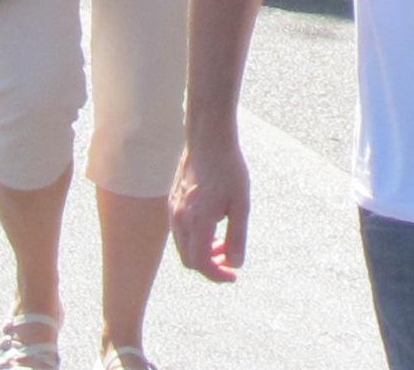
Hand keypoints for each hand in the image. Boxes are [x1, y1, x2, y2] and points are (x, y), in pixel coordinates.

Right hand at [171, 137, 254, 281]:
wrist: (209, 138)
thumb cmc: (229, 169)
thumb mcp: (241, 204)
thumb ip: (237, 237)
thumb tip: (235, 263)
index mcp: (197, 222)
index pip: (201, 264)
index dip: (217, 275)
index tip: (233, 275)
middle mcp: (179, 219)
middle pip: (189, 260)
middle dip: (209, 266)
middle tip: (228, 261)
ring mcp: (173, 210)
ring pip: (182, 246)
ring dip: (200, 252)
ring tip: (221, 244)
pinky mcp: (172, 201)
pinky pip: (179, 231)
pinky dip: (193, 239)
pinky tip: (210, 226)